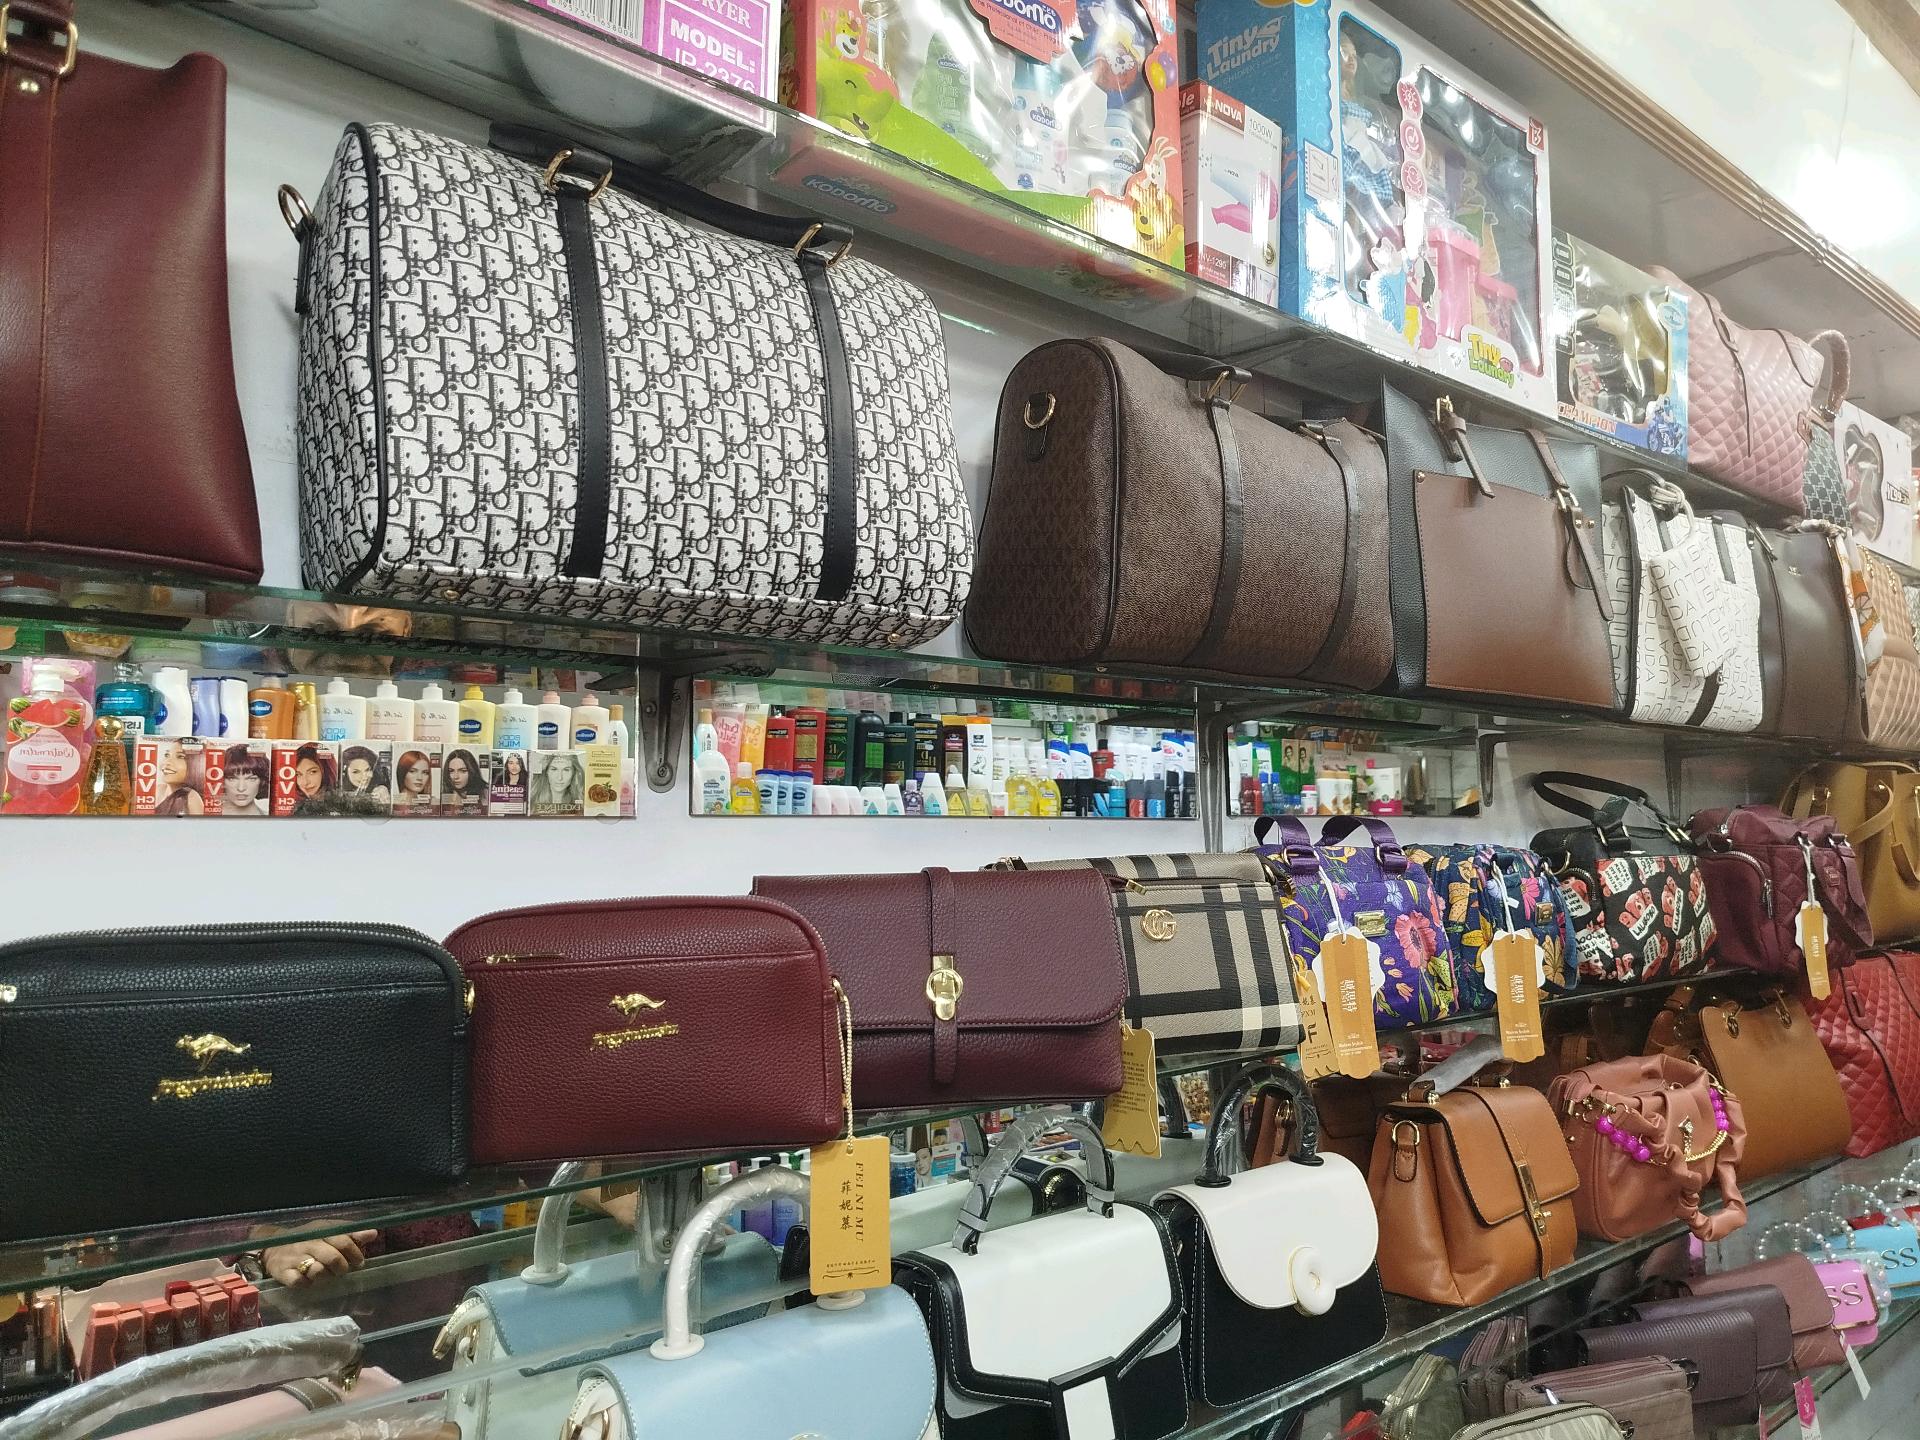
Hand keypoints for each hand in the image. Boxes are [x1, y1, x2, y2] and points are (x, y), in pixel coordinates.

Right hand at [262, 1230, 377, 1286]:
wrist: (272, 1246)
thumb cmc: (306, 1239)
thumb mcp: (327, 1231)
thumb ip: (350, 1232)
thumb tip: (373, 1233)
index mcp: (320, 1231)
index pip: (342, 1240)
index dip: (355, 1253)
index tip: (359, 1261)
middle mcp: (307, 1244)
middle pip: (332, 1257)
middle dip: (342, 1267)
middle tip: (343, 1270)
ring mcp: (294, 1259)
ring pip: (317, 1271)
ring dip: (325, 1276)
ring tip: (325, 1274)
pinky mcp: (282, 1273)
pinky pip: (299, 1282)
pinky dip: (307, 1284)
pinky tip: (308, 1281)